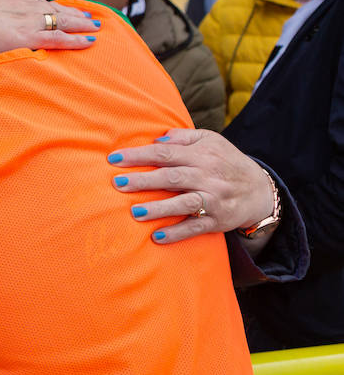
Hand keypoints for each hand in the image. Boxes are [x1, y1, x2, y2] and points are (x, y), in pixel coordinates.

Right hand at [0, 0, 99, 68]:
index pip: (40, 2)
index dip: (54, 6)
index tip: (63, 8)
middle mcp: (27, 6)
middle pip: (57, 10)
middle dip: (74, 13)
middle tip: (88, 17)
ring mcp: (32, 21)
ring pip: (64, 22)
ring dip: (82, 25)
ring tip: (95, 27)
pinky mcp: (32, 37)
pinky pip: (61, 39)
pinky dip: (77, 40)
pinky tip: (90, 41)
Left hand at [106, 129, 276, 244]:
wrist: (261, 190)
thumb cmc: (226, 162)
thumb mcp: (211, 140)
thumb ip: (182, 138)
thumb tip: (156, 140)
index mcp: (202, 155)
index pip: (164, 154)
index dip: (139, 155)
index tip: (113, 159)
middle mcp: (207, 176)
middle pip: (172, 177)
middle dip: (144, 180)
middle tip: (118, 183)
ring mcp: (214, 199)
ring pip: (184, 203)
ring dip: (159, 208)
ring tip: (135, 212)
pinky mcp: (218, 220)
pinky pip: (196, 227)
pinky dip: (177, 232)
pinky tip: (157, 237)